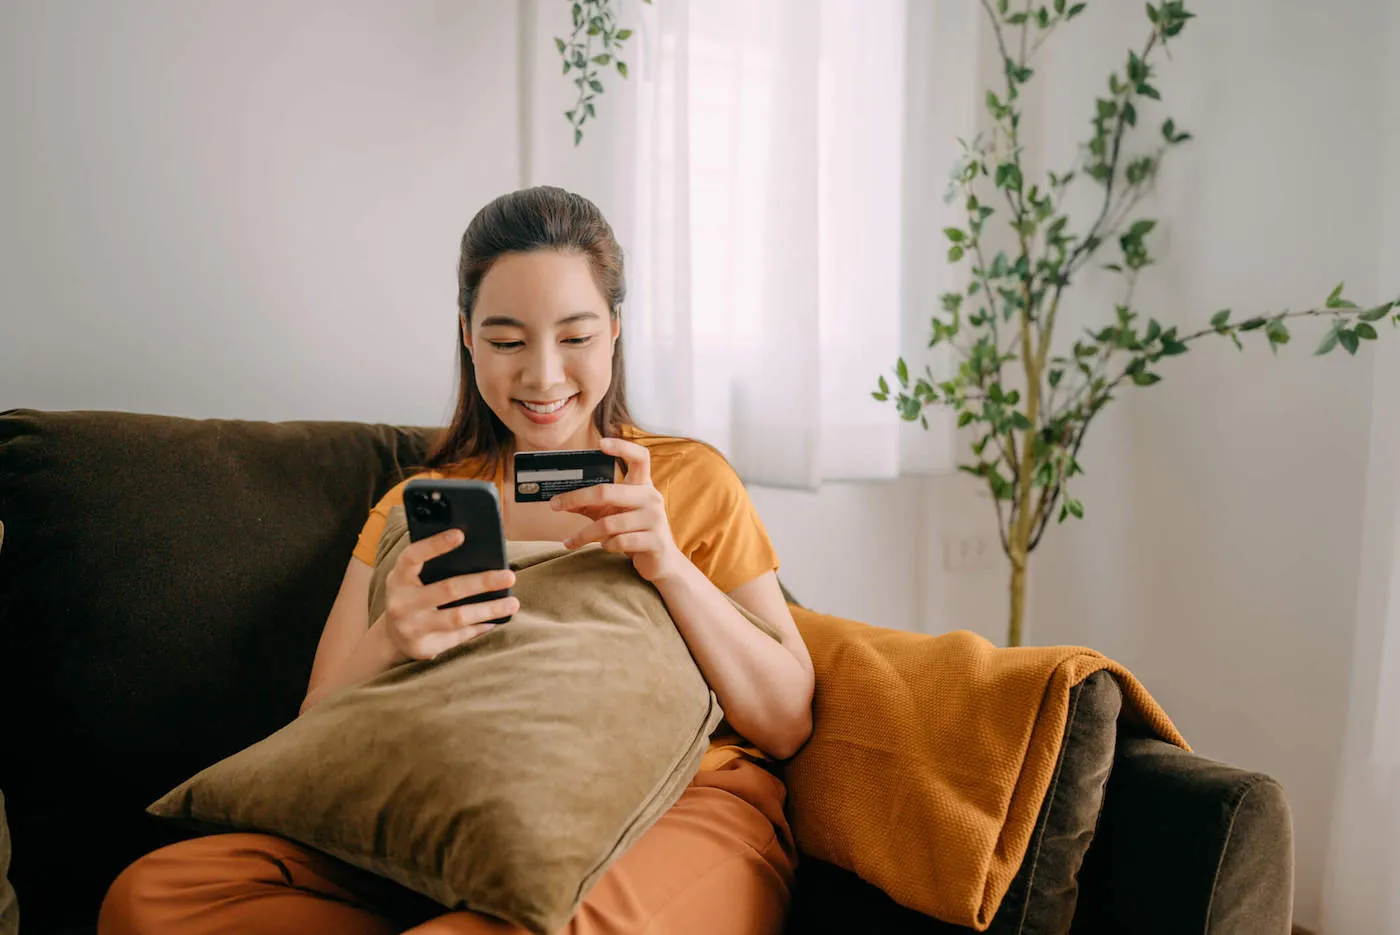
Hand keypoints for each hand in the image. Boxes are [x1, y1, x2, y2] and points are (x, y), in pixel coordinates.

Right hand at [380, 528, 518, 660]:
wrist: (391, 636)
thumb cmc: (412, 596)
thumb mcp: (412, 579)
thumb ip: (433, 566)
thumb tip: (480, 552)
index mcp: (398, 577)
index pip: (413, 557)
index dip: (435, 544)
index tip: (461, 534)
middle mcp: (401, 603)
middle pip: (447, 589)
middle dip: (482, 582)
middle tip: (509, 575)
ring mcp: (411, 627)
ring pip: (457, 617)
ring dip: (489, 609)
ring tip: (513, 603)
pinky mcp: (423, 647)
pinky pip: (459, 636)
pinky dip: (481, 626)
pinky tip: (497, 619)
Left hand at [552, 437, 685, 582]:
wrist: (662, 562)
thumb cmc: (634, 532)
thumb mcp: (613, 514)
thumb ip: (592, 505)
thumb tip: (559, 501)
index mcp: (643, 486)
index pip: (640, 457)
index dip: (622, 447)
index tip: (600, 443)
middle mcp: (651, 498)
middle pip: (607, 491)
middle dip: (576, 498)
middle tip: (554, 505)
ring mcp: (655, 520)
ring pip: (609, 523)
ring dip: (585, 534)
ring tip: (573, 541)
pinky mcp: (654, 542)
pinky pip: (619, 542)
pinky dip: (605, 546)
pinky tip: (604, 547)